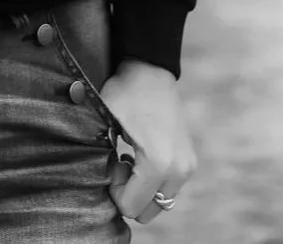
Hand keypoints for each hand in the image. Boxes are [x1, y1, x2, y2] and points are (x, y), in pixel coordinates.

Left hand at [99, 59, 196, 224]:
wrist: (150, 71)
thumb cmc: (124, 94)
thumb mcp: (105, 124)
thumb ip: (100, 159)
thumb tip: (93, 184)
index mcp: (158, 165)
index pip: (131, 207)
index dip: (113, 191)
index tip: (110, 162)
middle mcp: (179, 171)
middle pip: (147, 212)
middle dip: (128, 194)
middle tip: (118, 162)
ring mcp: (187, 167)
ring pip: (159, 202)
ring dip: (141, 189)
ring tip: (128, 158)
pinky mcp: (189, 162)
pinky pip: (168, 188)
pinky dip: (152, 182)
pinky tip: (140, 157)